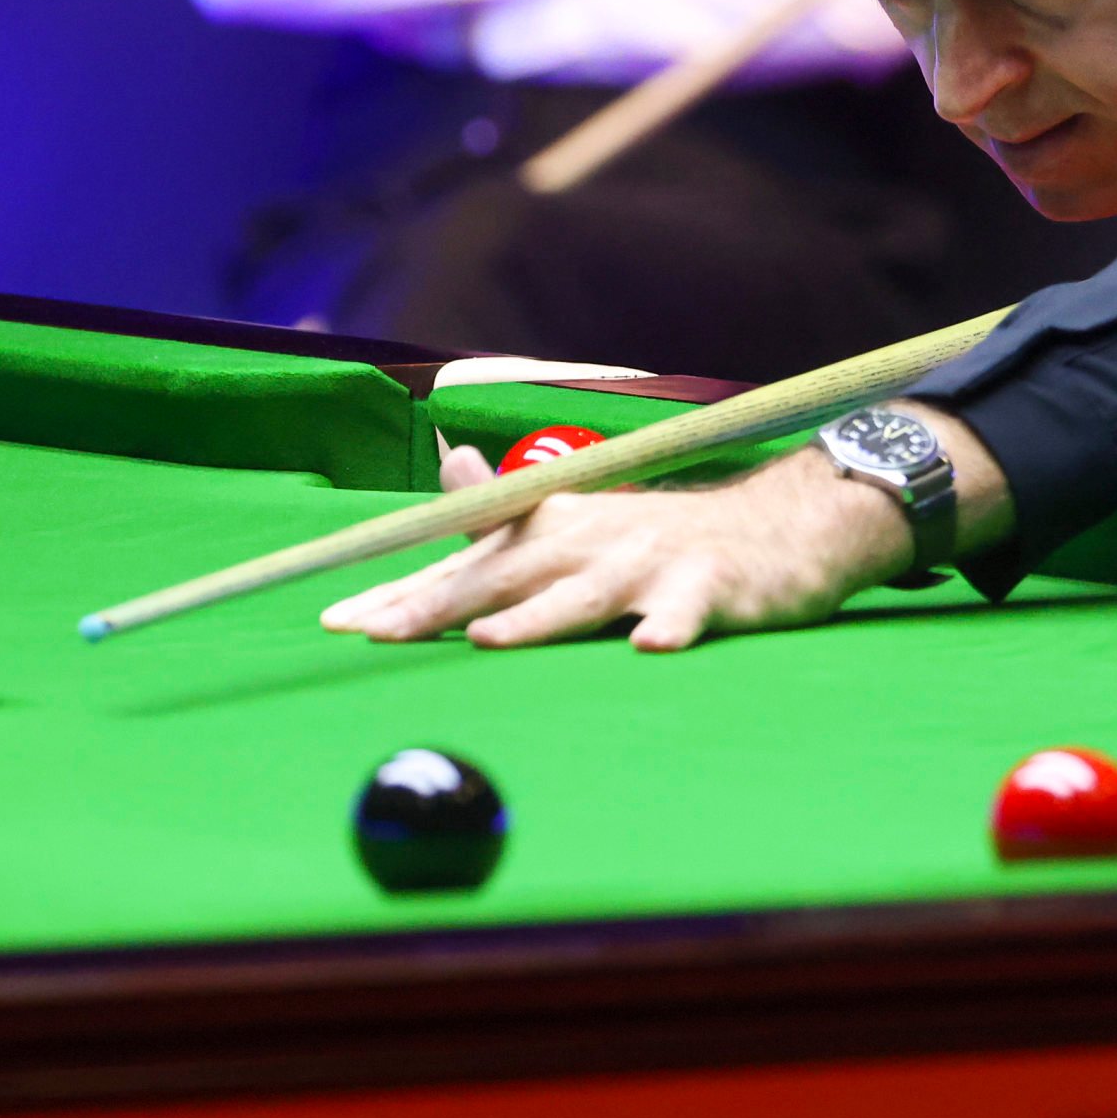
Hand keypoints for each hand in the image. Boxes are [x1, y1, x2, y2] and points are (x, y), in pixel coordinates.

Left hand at [324, 409, 1010, 651]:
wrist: (781, 523)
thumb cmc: (666, 534)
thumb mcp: (579, 515)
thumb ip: (504, 512)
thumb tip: (443, 467)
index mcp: (557, 531)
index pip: (466, 565)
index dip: (403, 592)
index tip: (335, 618)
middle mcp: (593, 544)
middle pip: (505, 578)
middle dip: (437, 606)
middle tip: (375, 633)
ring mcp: (652, 567)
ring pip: (586, 597)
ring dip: (538, 618)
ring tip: (491, 642)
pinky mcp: (711, 591)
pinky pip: (688, 614)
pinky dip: (671, 630)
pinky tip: (652, 650)